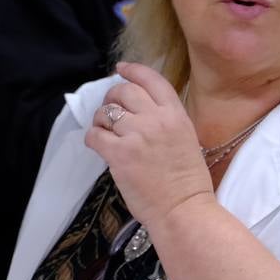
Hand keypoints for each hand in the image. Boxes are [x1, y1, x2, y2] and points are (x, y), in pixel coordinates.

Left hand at [83, 62, 213, 229]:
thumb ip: (165, 121)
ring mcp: (136, 135)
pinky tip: (98, 146)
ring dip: (101, 120)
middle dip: (111, 97)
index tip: (121, 69)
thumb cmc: (187, 182)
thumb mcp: (186, 140)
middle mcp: (156, 119)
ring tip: (105, 132)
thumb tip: (139, 110)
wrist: (184, 210)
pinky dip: (93, 138)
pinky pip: (95, 135)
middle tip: (109, 110)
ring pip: (106, 112)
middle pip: (124, 91)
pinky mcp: (119, 154)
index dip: (133, 70)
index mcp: (176, 115)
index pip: (152, 80)